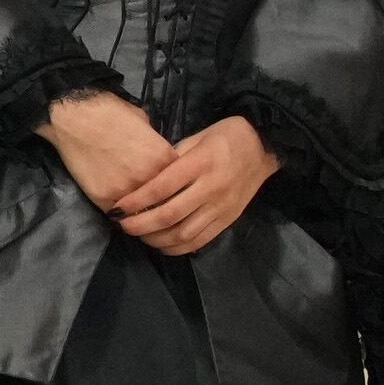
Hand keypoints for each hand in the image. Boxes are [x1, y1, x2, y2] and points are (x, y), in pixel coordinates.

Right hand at [44, 90, 175, 214]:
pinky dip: (120, 213)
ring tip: (138, 212)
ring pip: (141, 212)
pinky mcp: (103, 199)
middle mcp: (149, 178)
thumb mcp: (145, 125)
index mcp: (165, 158)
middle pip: (164, 202)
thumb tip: (157, 159)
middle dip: (160, 203)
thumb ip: (156, 147)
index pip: (181, 183)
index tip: (171, 190)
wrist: (76, 116)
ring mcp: (126, 191)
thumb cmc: (112, 112)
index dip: (176, 187)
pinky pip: (118, 214)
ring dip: (140, 212)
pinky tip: (120, 209)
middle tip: (155, 206)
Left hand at [110, 116, 279, 257]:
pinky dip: (178, 248)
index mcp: (201, 163)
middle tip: (122, 225)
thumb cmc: (226, 136)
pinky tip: (162, 245)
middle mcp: (211, 188)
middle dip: (141, 225)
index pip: (162, 187)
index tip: (118, 207)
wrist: (266, 146)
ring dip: (156, 239)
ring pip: (184, 233)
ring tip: (139, 236)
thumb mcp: (197, 137)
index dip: (137, 201)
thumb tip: (145, 178)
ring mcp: (222, 207)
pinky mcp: (229, 220)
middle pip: (170, 215)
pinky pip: (201, 241)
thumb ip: (172, 158)